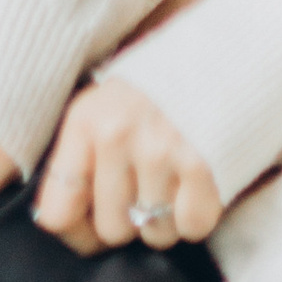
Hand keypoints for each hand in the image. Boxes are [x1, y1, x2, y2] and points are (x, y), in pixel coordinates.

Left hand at [33, 76, 222, 258]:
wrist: (225, 48)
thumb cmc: (157, 89)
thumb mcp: (105, 105)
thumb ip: (81, 156)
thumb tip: (60, 219)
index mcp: (85, 120)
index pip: (56, 212)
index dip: (76, 231)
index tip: (93, 223)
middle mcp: (117, 134)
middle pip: (112, 230)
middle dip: (131, 219)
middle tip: (147, 186)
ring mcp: (160, 150)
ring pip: (155, 233)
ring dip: (167, 217)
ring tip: (175, 178)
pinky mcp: (202, 163)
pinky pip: (192, 226)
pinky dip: (198, 213)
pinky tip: (197, 181)